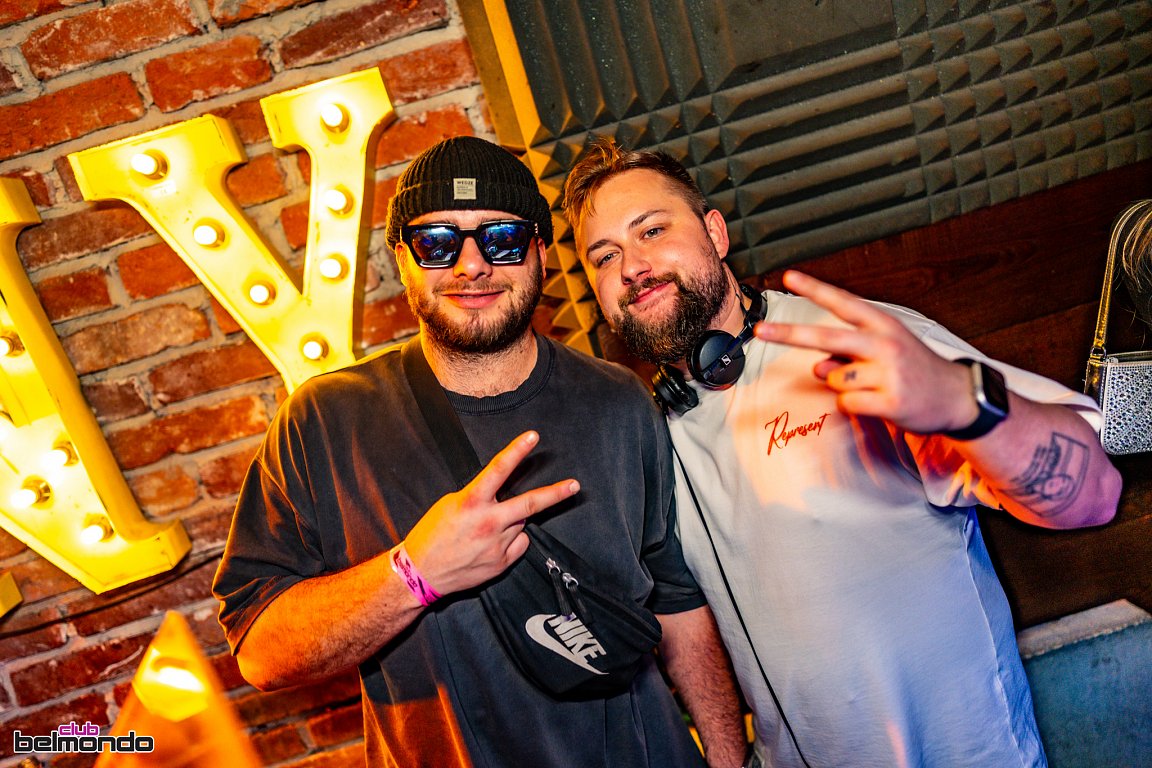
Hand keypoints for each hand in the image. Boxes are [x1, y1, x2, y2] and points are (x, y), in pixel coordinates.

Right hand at [403, 431, 579, 595]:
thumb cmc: (431, 535)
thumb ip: (479, 498)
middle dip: (556, 493)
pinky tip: (491, 545)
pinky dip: (512, 540)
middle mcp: (488, 523)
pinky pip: (519, 544)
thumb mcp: (450, 505)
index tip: (533, 436)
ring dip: (511, 522)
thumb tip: (502, 495)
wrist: (421, 574)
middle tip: (574, 485)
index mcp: (471, 502)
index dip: (517, 450)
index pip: (498, 469)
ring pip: (520, 524)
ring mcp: (497, 545)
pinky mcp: (502, 563)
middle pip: (530, 504)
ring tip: (487, 530)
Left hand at [753, 271, 977, 434]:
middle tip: (760, 330)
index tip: (788, 276)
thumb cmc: (912, 370)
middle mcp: (885, 344)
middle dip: (789, 334)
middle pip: (827, 337)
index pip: (843, 302)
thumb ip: (847, 353)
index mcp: (883, 325)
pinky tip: (877, 402)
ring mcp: (889, 373)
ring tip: (872, 386)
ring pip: (833, 377)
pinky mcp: (891, 401)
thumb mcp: (884, 352)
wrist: (957, 398)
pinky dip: (853, 405)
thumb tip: (816, 365)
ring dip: (841, 385)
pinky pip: (846, 402)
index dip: (815, 288)